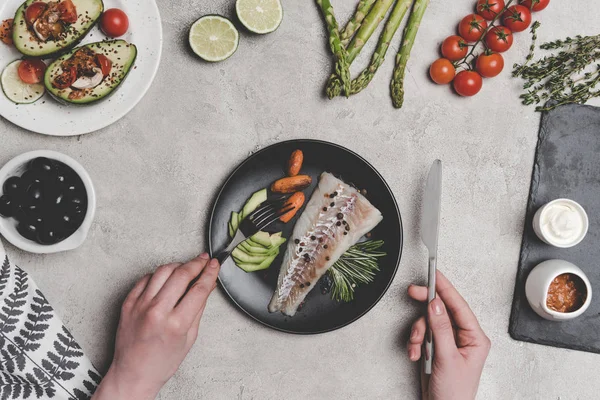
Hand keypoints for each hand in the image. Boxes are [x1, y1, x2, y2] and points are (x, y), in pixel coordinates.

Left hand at [92, 254, 220, 399]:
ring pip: (162, 271)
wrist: (133, 373)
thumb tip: (208, 285)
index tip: (214, 264)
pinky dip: (158, 275)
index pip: (199, 288)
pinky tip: (166, 278)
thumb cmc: (162, 361)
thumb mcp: (189, 337)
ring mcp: (140, 305)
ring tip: (185, 268)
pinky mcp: (128, 303)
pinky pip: (146, 279)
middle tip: (203, 260)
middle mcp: (156, 312)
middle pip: (181, 274)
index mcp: (176, 324)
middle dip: (196, 263)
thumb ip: (199, 308)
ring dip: (177, 265)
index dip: (209, 273)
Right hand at [407, 270, 490, 399]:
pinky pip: (423, 334)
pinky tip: (416, 354)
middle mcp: (463, 337)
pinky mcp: (437, 348)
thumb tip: (436, 304)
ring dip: (418, 333)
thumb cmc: (454, 393)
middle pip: (442, 310)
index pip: (459, 305)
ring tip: (417, 347)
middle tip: (412, 292)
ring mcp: (449, 342)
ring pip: (429, 322)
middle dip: (425, 309)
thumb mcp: (447, 358)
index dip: (445, 288)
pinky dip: (416, 342)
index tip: (434, 274)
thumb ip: (441, 329)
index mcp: (475, 338)